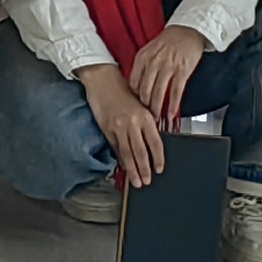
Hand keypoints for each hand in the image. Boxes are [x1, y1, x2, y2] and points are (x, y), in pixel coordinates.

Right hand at [79, 61, 163, 187]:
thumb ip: (146, 122)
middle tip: (147, 181)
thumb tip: (150, 141)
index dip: (157, 159)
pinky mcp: (106, 129)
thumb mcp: (140, 104)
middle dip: (144, 169)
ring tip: (136, 181)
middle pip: (141, 152)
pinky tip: (123, 166)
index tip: (159, 169)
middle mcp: (133, 123)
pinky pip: (115, 147)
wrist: (102, 79)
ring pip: (127, 153)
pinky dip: (120, 158)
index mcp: (145, 116)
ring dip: (132, 169)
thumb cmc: (121, 89)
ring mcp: (118, 127)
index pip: (155, 143)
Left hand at [123, 22, 209, 126]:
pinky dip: (173, 105)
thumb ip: (142, 67)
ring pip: (159, 93)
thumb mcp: (149, 50)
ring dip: (157, 109)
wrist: (187, 30)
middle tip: (144, 119)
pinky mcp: (182, 70)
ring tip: (156, 120)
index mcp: (142, 58)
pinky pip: (176, 91)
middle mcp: (153, 63)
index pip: (134, 83)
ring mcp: (168, 67)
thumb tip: (135, 86)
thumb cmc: (168, 42)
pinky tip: (171, 114)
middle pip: (145, 90)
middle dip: (144, 107)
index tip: (134, 108)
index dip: (134, 98)